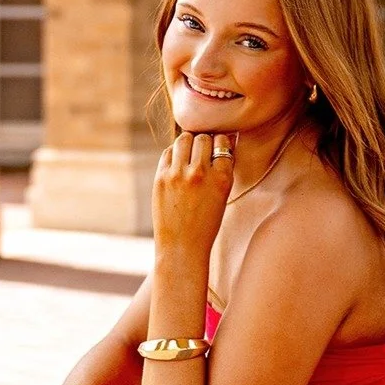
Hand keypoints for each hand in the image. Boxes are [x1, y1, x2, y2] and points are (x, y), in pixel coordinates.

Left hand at [153, 131, 234, 254]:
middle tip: (201, 151)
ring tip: (189, 153)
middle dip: (203, 142)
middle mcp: (200, 173)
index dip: (219, 144)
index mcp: (222, 179)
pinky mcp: (161, 178)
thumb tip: (219, 141)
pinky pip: (168, 152)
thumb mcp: (223, 196)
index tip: (216, 150)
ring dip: (188, 142)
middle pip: (202, 138)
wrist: (182, 246)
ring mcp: (178, 175)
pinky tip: (176, 163)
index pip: (222, 142)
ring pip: (184, 139)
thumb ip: (221, 170)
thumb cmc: (206, 223)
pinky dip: (173, 154)